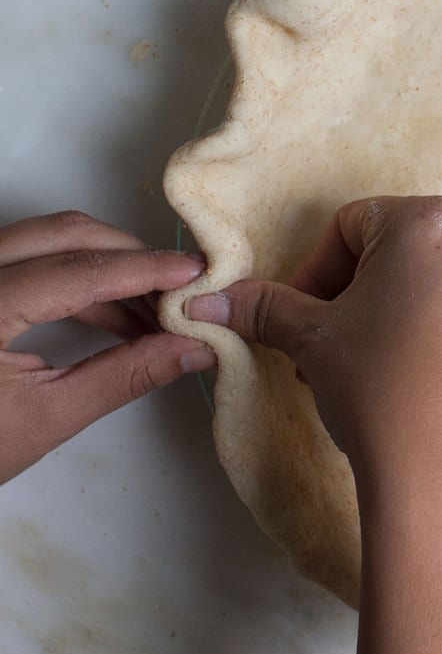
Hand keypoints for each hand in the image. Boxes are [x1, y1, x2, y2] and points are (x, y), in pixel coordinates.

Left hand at [0, 211, 214, 483]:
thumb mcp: (45, 418)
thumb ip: (123, 377)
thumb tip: (192, 350)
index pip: (75, 271)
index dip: (142, 269)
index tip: (195, 273)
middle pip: (64, 234)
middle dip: (129, 256)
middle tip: (180, 289)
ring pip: (50, 238)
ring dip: (108, 264)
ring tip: (153, 310)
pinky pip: (34, 256)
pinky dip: (79, 276)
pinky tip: (115, 313)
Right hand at [185, 196, 441, 519]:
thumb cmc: (378, 389)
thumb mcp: (310, 339)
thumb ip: (263, 307)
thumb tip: (208, 301)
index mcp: (431, 223)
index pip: (351, 224)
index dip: (312, 270)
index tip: (296, 316)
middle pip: (395, 252)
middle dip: (349, 295)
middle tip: (321, 346)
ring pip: (430, 286)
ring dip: (387, 316)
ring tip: (357, 371)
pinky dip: (429, 338)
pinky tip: (404, 386)